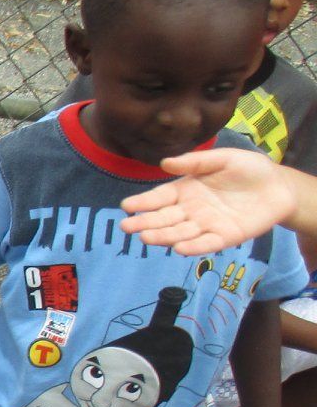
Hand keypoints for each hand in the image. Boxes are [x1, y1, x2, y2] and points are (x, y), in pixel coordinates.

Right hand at [119, 148, 293, 254]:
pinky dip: (194, 247)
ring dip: (164, 237)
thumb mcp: (223, 158)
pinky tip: (180, 249)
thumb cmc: (248, 169)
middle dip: (146, 223)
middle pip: (165, 218)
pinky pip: (207, 244)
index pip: (160, 198)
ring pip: (181, 233)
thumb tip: (164, 163)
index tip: (126, 206)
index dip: (143, 202)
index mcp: (186, 190)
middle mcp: (191, 210)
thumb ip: (196, 161)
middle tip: (127, 227)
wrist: (279, 186)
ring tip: (146, 238)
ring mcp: (207, 225)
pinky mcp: (225, 237)